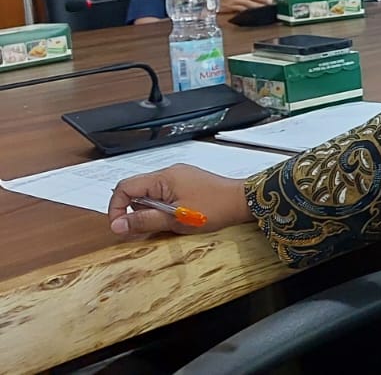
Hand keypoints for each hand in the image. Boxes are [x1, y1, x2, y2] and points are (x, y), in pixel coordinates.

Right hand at [108, 164, 251, 237]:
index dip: (116, 207)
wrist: (243, 201)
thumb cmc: (213, 209)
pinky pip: (165, 194)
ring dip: (151, 210)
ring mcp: (179, 176)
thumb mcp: (175, 219)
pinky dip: (163, 207)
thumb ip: (144, 221)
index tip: (121, 226)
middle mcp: (169, 172)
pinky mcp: (188, 183)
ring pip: (151, 193)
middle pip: (137, 190)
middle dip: (135, 211)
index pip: (125, 187)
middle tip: (146, 228)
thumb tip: (117, 225)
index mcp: (163, 177)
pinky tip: (176, 218)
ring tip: (166, 223)